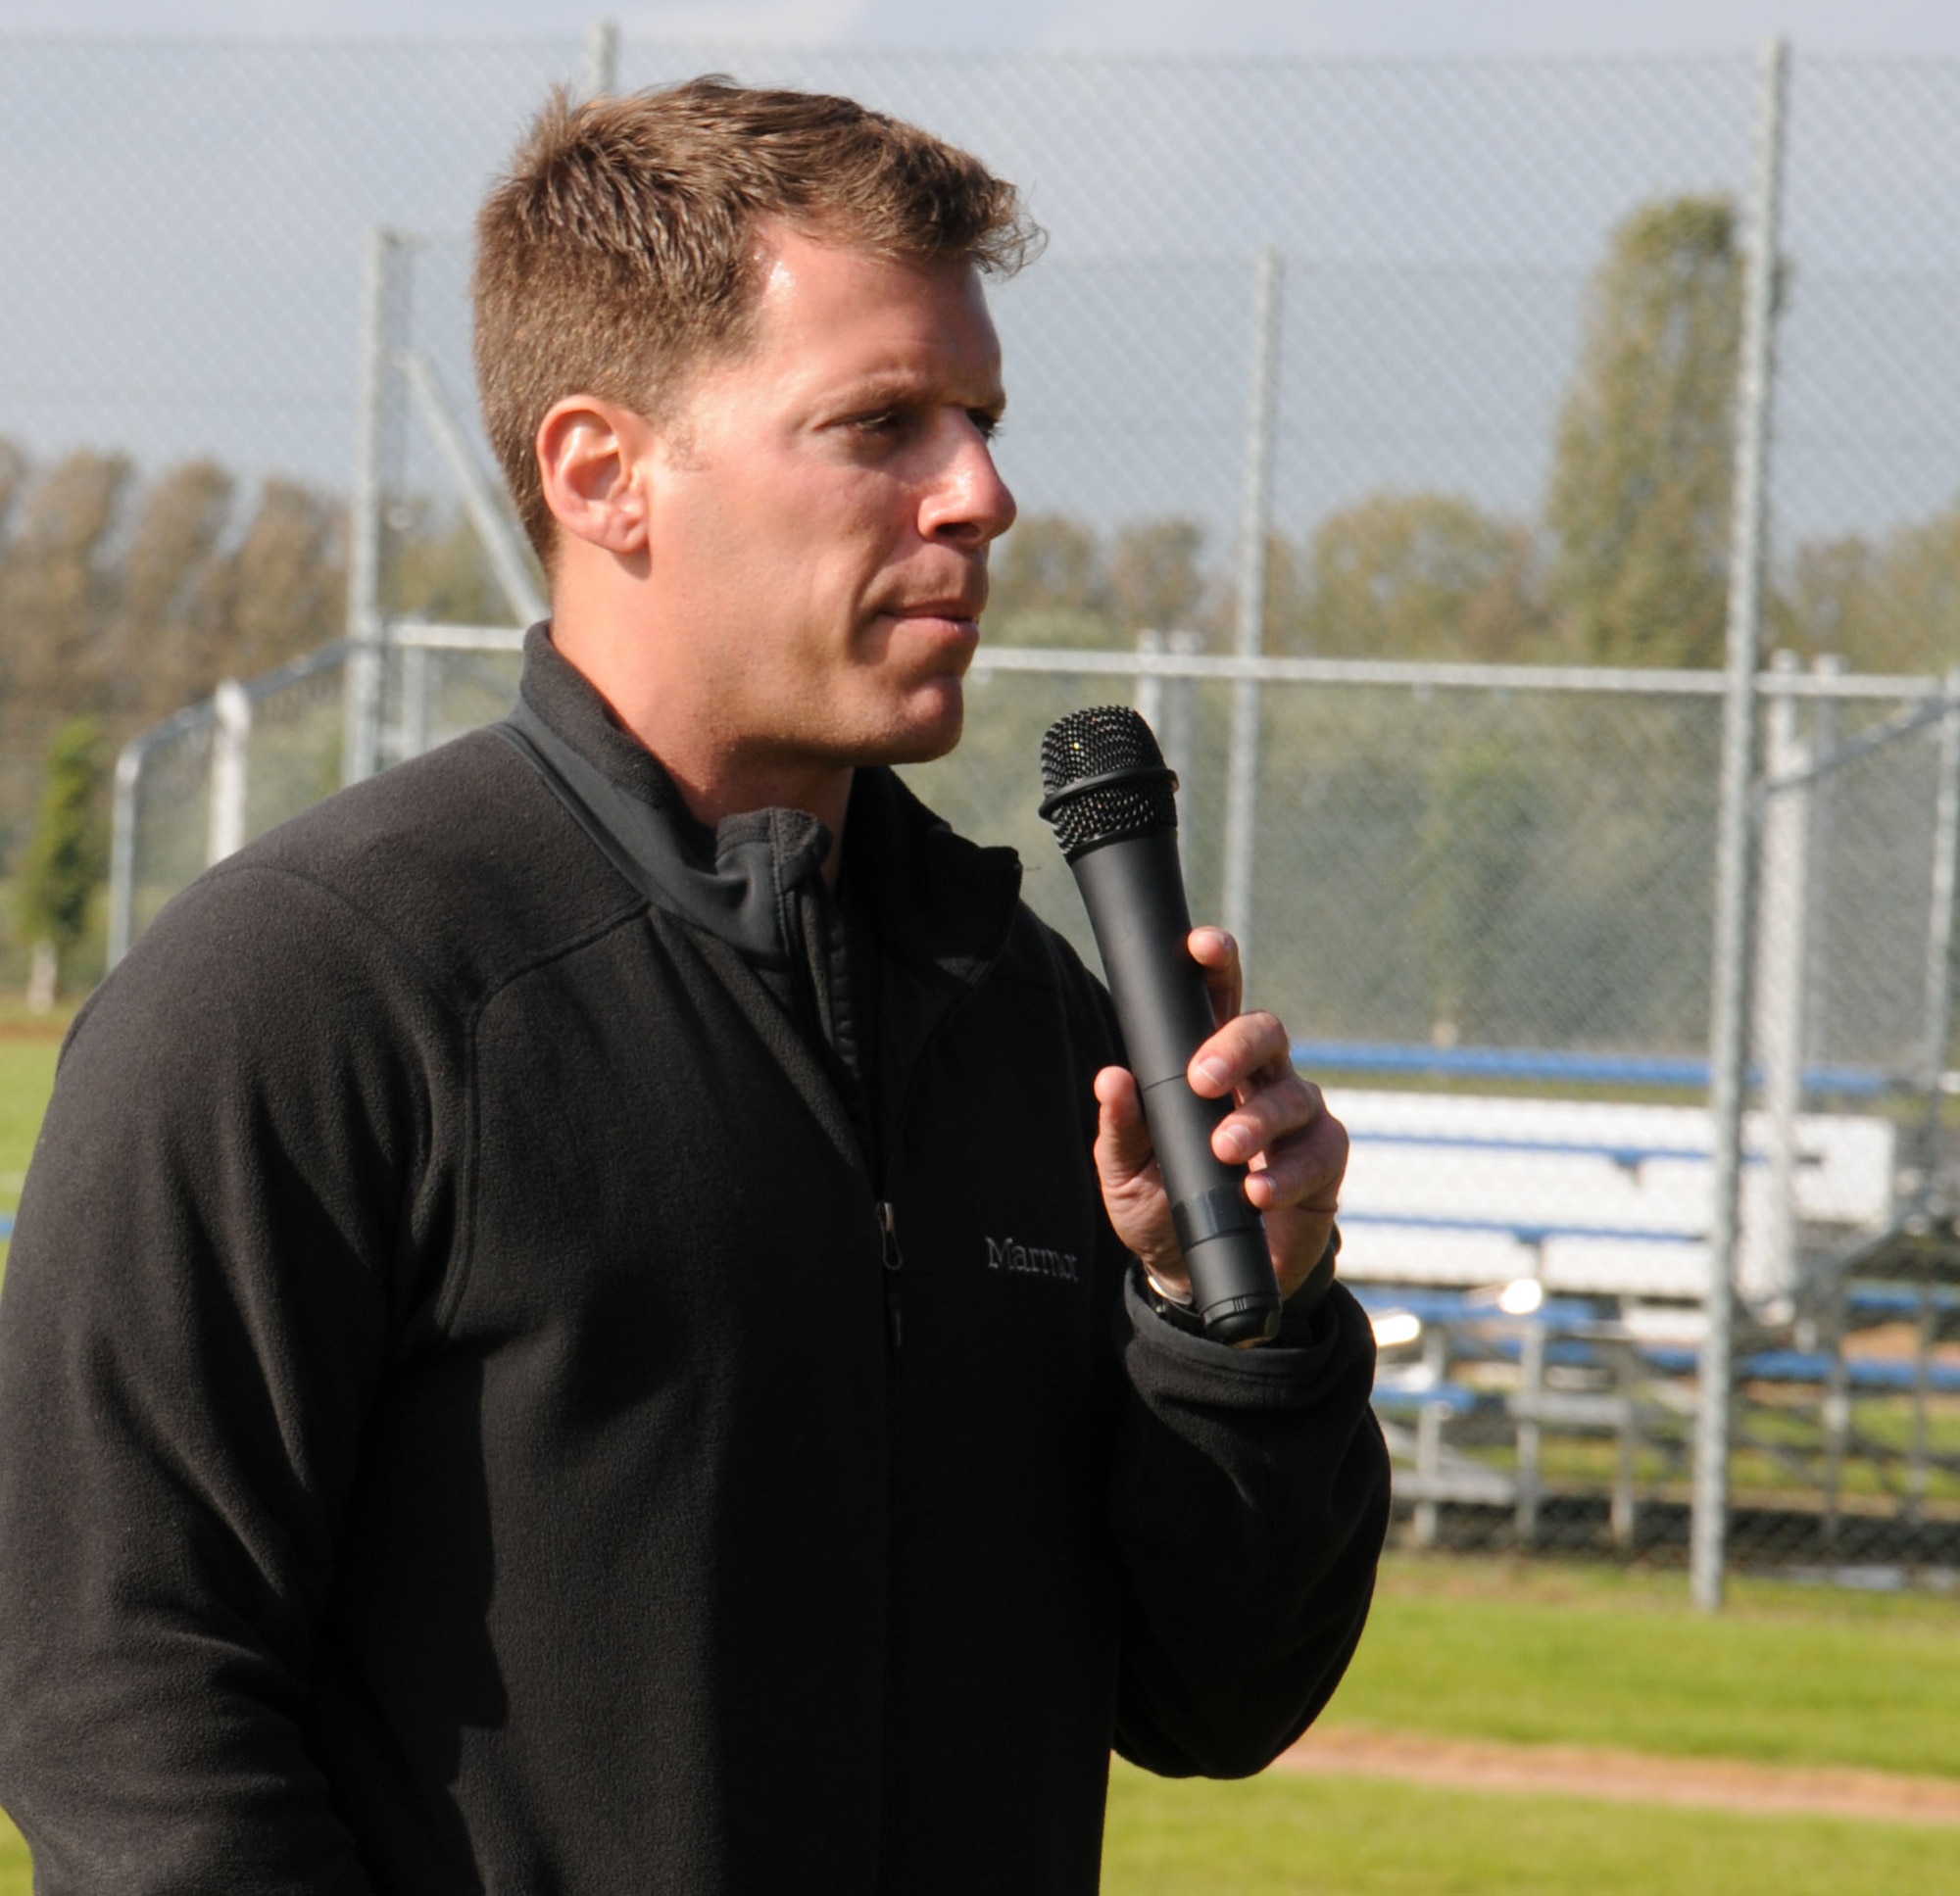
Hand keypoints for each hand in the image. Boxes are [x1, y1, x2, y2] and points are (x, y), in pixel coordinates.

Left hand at [1092, 927, 1346, 1303]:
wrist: (1198, 1276)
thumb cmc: (1161, 1206)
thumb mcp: (1126, 1172)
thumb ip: (1121, 1127)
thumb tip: (1111, 1078)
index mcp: (1209, 1064)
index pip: (1217, 1001)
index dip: (1217, 966)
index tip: (1204, 947)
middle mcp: (1259, 1078)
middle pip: (1265, 1031)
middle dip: (1236, 1046)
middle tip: (1203, 1079)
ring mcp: (1296, 1117)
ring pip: (1292, 1094)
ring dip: (1256, 1121)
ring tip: (1224, 1151)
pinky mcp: (1324, 1162)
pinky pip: (1318, 1153)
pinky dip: (1286, 1172)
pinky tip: (1258, 1192)